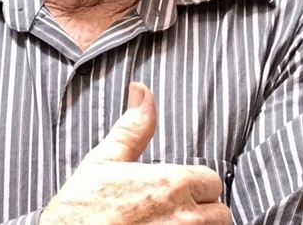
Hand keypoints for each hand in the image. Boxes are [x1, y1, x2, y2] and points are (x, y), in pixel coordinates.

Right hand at [41, 82, 231, 224]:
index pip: (211, 181)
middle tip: (171, 211)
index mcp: (172, 183)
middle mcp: (186, 218)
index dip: (194, 184)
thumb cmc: (82, 209)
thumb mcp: (106, 160)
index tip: (175, 190)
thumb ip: (134, 127)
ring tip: (167, 224)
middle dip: (201, 210)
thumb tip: (142, 91)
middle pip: (220, 213)